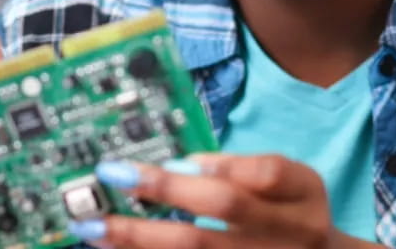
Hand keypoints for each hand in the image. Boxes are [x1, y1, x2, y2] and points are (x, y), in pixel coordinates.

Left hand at [70, 154, 381, 248]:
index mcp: (301, 196)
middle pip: (224, 208)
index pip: (266, 172)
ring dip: (140, 238)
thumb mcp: (287, 183)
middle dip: (165, 189)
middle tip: (113, 174)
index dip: (221, 162)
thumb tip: (184, 163)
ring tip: (94, 227)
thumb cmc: (287, 212)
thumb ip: (241, 168)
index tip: (172, 155)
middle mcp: (288, 234)